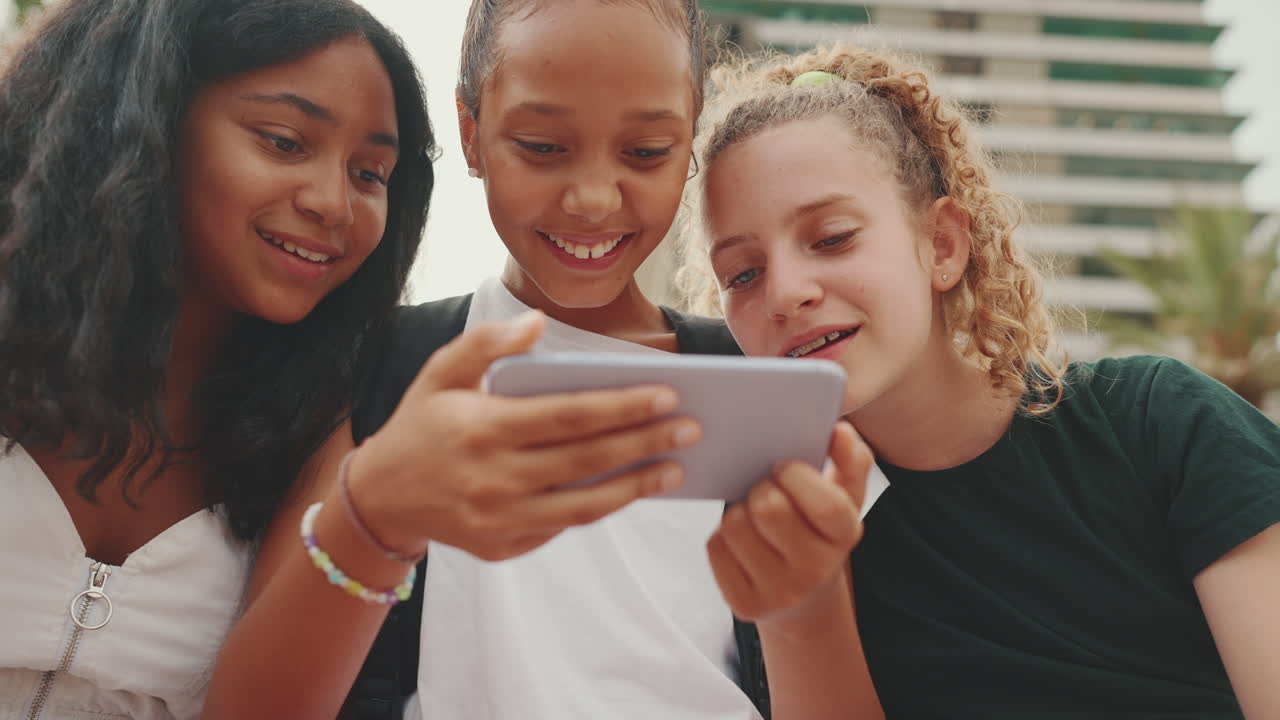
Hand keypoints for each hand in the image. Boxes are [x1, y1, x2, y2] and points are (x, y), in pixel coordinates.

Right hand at [348, 311, 701, 561]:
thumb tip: (536, 325)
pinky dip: (601, 508)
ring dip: (636, 487)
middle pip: (587, 460)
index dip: (622, 406)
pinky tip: (632, 488)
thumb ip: (486, 343)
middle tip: (693, 428)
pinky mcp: (502, 546)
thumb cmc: (422, 422)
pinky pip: (563, 526)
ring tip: (676, 468)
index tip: (667, 394)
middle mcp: (493, 478)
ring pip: (584, 505)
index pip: (569, 416)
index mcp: (484, 428)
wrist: (380, 495)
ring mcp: (499, 519)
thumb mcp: (440, 372)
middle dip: (646, 443)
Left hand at [707, 421, 870, 622]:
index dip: (796, 476)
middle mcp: (816, 571)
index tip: (783, 467)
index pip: (825, 503)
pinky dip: (722, 535)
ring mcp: (781, 593)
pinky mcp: (745, 605)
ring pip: (735, 525)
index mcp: (845, 535)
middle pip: (769, 509)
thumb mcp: (844, 495)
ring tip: (752, 514)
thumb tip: (839, 432)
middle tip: (764, 487)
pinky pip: (716, 548)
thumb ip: (850, 459)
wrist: (804, 595)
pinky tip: (740, 540)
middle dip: (760, 487)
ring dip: (737, 510)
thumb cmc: (818, 529)